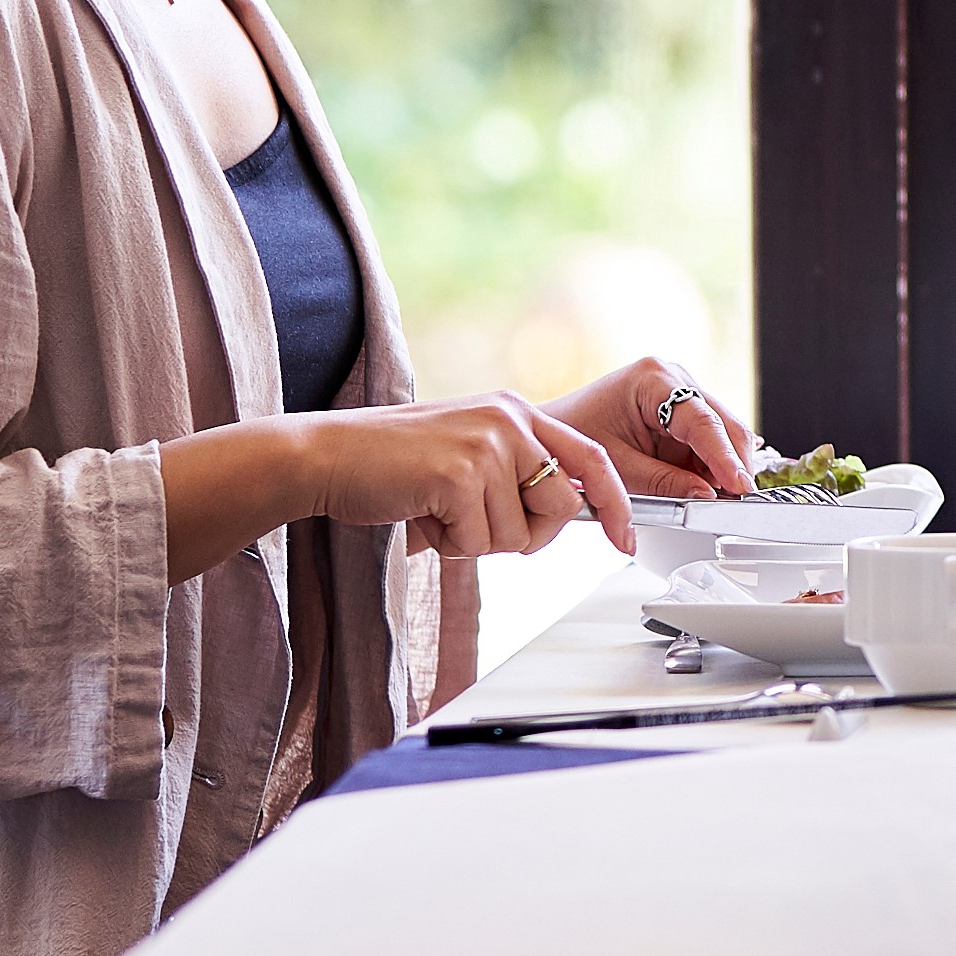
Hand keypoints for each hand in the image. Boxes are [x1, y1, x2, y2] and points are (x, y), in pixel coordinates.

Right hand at [271, 392, 643, 566]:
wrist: (327, 456)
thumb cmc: (393, 463)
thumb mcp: (469, 452)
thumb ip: (516, 471)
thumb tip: (565, 514)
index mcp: (516, 412)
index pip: (591, 458)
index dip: (614, 504)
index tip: (628, 539)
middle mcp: (510, 420)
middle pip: (560, 507)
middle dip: (524, 535)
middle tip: (472, 523)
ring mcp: (486, 444)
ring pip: (517, 533)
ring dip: (476, 540)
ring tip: (438, 511)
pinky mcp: (459, 475)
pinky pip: (478, 540)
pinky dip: (449, 543)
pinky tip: (422, 514)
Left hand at [549, 355, 760, 501]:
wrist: (548, 433)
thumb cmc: (571, 438)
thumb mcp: (616, 468)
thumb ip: (664, 483)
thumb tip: (707, 497)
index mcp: (653, 379)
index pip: (703, 420)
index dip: (725, 456)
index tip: (739, 486)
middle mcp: (674, 378)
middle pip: (724, 424)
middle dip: (732, 465)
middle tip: (736, 504)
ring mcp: (681, 393)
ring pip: (723, 434)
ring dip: (723, 469)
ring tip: (719, 503)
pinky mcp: (681, 413)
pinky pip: (708, 442)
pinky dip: (711, 467)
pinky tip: (708, 488)